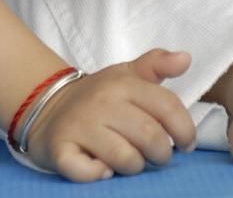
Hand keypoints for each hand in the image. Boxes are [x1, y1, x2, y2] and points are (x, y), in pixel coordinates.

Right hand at [24, 49, 195, 181]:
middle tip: (157, 155)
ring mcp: (79, 126)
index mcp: (122, 84)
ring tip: (129, 160)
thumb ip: (157, 64)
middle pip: (151, 137)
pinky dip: (98, 174)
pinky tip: (101, 167)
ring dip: (134, 166)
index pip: (167, 106)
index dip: (185, 129)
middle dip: (161, 153)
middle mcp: (101, 102)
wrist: (46, 105)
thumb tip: (186, 58)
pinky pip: (87, 171)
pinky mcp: (60, 149)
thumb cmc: (98, 96)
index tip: (186, 144)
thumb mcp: (126, 75)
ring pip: (125, 158)